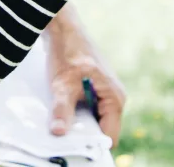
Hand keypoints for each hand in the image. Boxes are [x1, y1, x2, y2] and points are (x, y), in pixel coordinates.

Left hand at [45, 6, 125, 144]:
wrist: (62, 29)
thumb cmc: (67, 52)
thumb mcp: (61, 85)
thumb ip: (62, 111)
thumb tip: (58, 133)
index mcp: (115, 98)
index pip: (109, 136)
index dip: (93, 143)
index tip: (74, 144)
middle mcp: (114, 97)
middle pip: (102, 129)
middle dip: (84, 134)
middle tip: (65, 131)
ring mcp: (105, 93)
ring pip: (93, 120)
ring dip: (78, 122)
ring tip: (62, 118)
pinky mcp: (95, 89)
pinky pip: (88, 110)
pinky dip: (76, 112)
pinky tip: (63, 108)